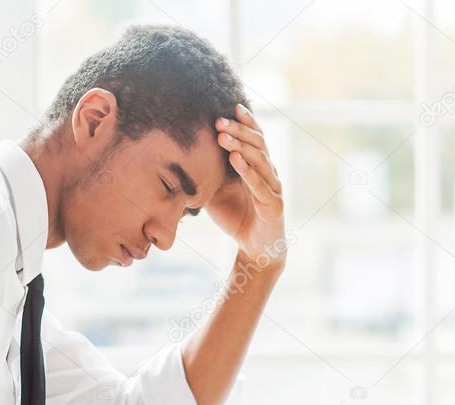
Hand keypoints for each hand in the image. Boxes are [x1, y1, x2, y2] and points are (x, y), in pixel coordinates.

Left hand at [206, 103, 286, 269]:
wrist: (255, 248)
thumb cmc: (236, 217)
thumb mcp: (215, 191)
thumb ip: (207, 173)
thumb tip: (181, 157)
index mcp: (258, 166)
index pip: (255, 138)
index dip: (246, 122)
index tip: (232, 106)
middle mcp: (269, 172)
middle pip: (258, 144)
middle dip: (238, 131)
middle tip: (219, 120)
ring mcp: (273, 188)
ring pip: (260, 160)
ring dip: (241, 146)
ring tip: (223, 136)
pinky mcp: (273, 205)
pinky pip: (260, 185)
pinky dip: (247, 171)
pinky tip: (235, 159)